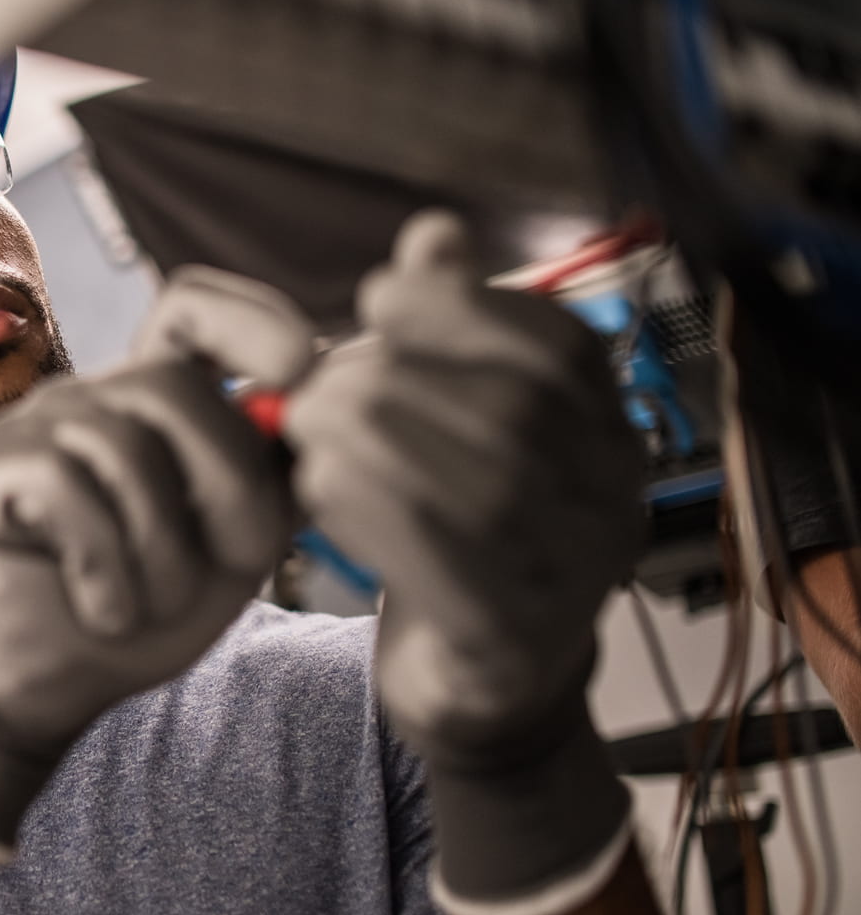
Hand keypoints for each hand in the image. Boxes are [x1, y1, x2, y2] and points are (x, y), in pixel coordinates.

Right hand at [0, 269, 314, 860]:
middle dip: (229, 484)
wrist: (46, 692)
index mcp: (152, 404)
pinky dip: (105, 570)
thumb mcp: (237, 547)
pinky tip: (103, 612)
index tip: (300, 377)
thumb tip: (339, 394)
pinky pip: (65, 490)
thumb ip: (280, 475)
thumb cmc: (143, 615)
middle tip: (235, 564)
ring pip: (123, 447)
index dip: (254, 321)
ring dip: (162, 551)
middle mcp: (88, 399)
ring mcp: (27, 428)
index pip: (194, 307)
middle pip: (174, 385)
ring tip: (152, 606)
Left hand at [283, 212, 643, 914]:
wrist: (480, 679)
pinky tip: (318, 489)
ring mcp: (571, 574)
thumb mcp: (459, 418)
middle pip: (512, 414)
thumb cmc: (460, 527)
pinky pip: (446, 568)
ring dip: (371, 444)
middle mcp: (609, 498)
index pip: (557, 348)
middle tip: (315, 383)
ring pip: (479, 489)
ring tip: (305, 429)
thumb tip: (434, 235)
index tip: (376, 296)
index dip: (463, 309)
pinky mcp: (511, 638)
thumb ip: (451, 328)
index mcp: (605, 430)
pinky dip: (371, 516)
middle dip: (395, 381)